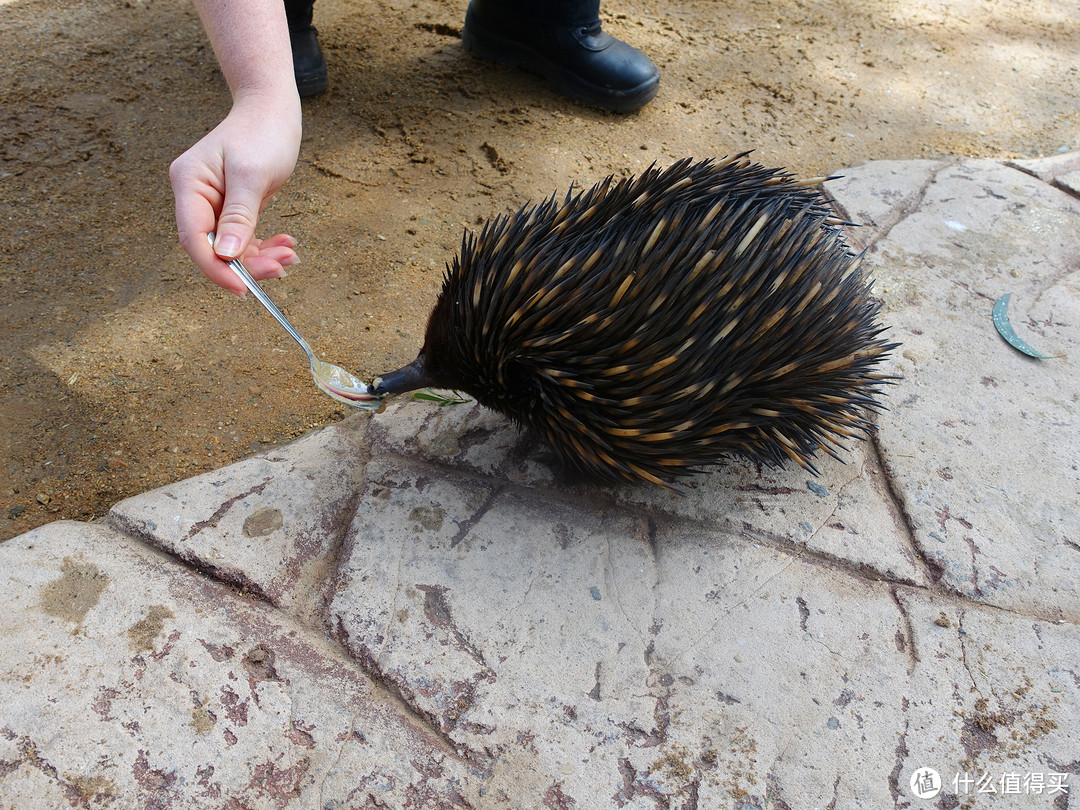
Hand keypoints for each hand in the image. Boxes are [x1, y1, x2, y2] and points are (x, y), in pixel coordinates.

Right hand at [170, 91, 302, 294]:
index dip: (216, 268)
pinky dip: (264, 247)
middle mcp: (196, 196)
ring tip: (290, 254)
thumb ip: (238, 215)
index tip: (243, 288)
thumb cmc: (262, 132)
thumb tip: (227, 254)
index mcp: (189, 184)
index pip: (194, 238)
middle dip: (246, 264)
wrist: (272, 108)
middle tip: (281, 268)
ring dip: (260, 257)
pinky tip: (286, 245)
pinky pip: (244, 238)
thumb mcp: (253, 174)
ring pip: (231, 247)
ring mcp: (213, 204)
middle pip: (213, 247)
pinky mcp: (233, 208)